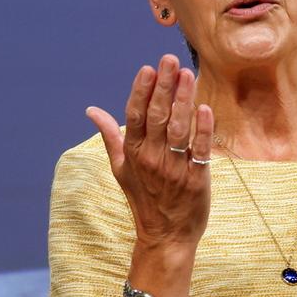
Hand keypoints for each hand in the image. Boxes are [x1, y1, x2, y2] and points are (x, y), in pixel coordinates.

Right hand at [86, 54, 214, 249]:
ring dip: (182, 100)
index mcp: (133, 154)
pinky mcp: (196, 179)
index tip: (148, 68)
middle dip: (163, 86)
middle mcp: (151, 159)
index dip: (141, 91)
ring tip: (188, 74)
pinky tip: (205, 107)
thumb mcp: (121, 168)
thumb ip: (110, 136)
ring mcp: (174, 169)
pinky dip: (203, 129)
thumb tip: (91, 110)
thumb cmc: (143, 199)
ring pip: (178, 129)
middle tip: (170, 60)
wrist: (166, 236)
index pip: (135, 116)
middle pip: (156, 117)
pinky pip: (200, 150)